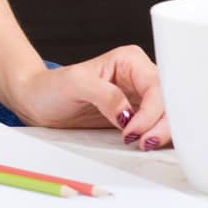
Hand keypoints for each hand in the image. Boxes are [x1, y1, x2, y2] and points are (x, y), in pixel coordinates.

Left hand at [10, 45, 172, 150]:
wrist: (37, 103)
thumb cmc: (50, 87)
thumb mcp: (74, 84)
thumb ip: (104, 94)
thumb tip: (128, 113)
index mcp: (130, 61)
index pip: (156, 87)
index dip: (151, 111)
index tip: (132, 129)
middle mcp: (139, 77)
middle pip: (170, 103)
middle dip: (162, 125)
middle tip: (142, 143)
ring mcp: (140, 99)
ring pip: (169, 118)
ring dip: (162, 134)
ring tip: (140, 145)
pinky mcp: (137, 118)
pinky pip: (158, 128)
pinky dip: (158, 139)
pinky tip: (147, 146)